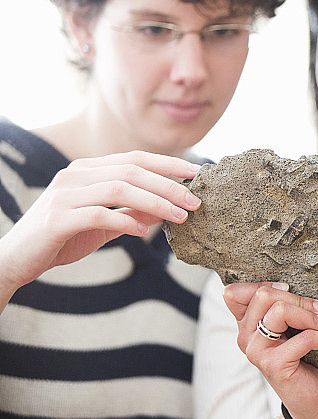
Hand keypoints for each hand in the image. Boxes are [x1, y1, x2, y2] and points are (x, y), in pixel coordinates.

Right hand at [0, 151, 201, 298]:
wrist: (14, 259)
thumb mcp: (104, 224)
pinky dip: (124, 221)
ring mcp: (65, 194)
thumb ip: (133, 212)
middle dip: (169, 185)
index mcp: (88, 169)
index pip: (136, 158)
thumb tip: (169, 207)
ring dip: (155, 202)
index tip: (198, 173)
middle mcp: (76, 175)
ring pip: (119, 189)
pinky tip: (143, 232)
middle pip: (132, 171)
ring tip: (180, 217)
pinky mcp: (57, 218)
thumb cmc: (62, 238)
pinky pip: (98, 215)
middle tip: (196, 201)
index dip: (169, 163)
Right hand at [223, 282, 317, 418]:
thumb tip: (308, 278)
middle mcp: (245, 336)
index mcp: (247, 324)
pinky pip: (304, 338)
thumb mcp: (296, 328)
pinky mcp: (273, 365)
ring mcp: (257, 351)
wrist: (315, 401)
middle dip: (300, 298)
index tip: (290, 290)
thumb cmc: (309, 360)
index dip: (262, 284)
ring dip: (313, 316)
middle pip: (264, 295)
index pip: (234, 293)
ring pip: (280, 312)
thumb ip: (290, 307)